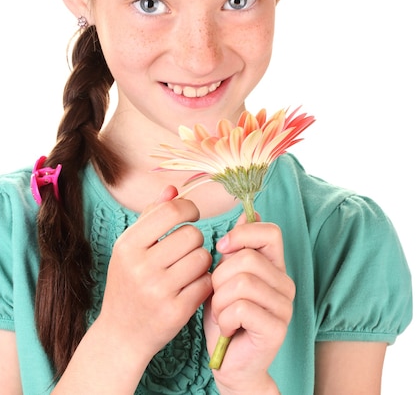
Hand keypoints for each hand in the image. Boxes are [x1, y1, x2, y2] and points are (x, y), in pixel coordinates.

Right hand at [97, 186, 212, 371]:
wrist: (121, 335)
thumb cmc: (128, 283)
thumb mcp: (130, 248)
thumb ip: (151, 215)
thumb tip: (173, 189)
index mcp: (127, 245)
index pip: (171, 211)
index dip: (189, 208)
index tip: (192, 215)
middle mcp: (140, 267)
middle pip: (192, 234)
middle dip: (195, 239)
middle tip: (187, 249)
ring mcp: (158, 291)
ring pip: (202, 258)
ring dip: (201, 261)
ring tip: (188, 268)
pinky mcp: (175, 313)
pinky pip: (206, 283)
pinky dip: (204, 282)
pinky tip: (191, 286)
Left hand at [204, 215, 294, 393]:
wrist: (229, 363)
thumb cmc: (225, 317)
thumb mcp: (225, 277)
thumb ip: (237, 249)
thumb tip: (247, 212)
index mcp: (274, 265)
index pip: (270, 232)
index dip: (242, 234)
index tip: (222, 248)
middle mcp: (285, 283)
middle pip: (247, 258)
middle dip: (220, 277)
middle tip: (218, 297)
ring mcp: (285, 306)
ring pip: (242, 282)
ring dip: (220, 300)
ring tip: (222, 314)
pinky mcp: (277, 329)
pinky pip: (242, 308)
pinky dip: (225, 319)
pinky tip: (228, 329)